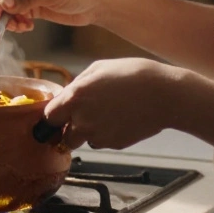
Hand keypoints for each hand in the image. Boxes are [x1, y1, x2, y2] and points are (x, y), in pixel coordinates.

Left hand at [44, 58, 182, 149]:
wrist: (164, 95)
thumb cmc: (133, 74)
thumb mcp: (99, 68)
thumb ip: (77, 84)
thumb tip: (67, 96)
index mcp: (75, 97)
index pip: (49, 117)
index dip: (54, 116)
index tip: (59, 114)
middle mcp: (82, 120)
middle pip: (63, 136)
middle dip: (69, 128)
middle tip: (85, 115)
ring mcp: (98, 135)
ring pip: (83, 141)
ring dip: (87, 132)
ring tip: (107, 115)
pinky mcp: (113, 144)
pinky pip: (102, 142)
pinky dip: (106, 135)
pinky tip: (120, 119)